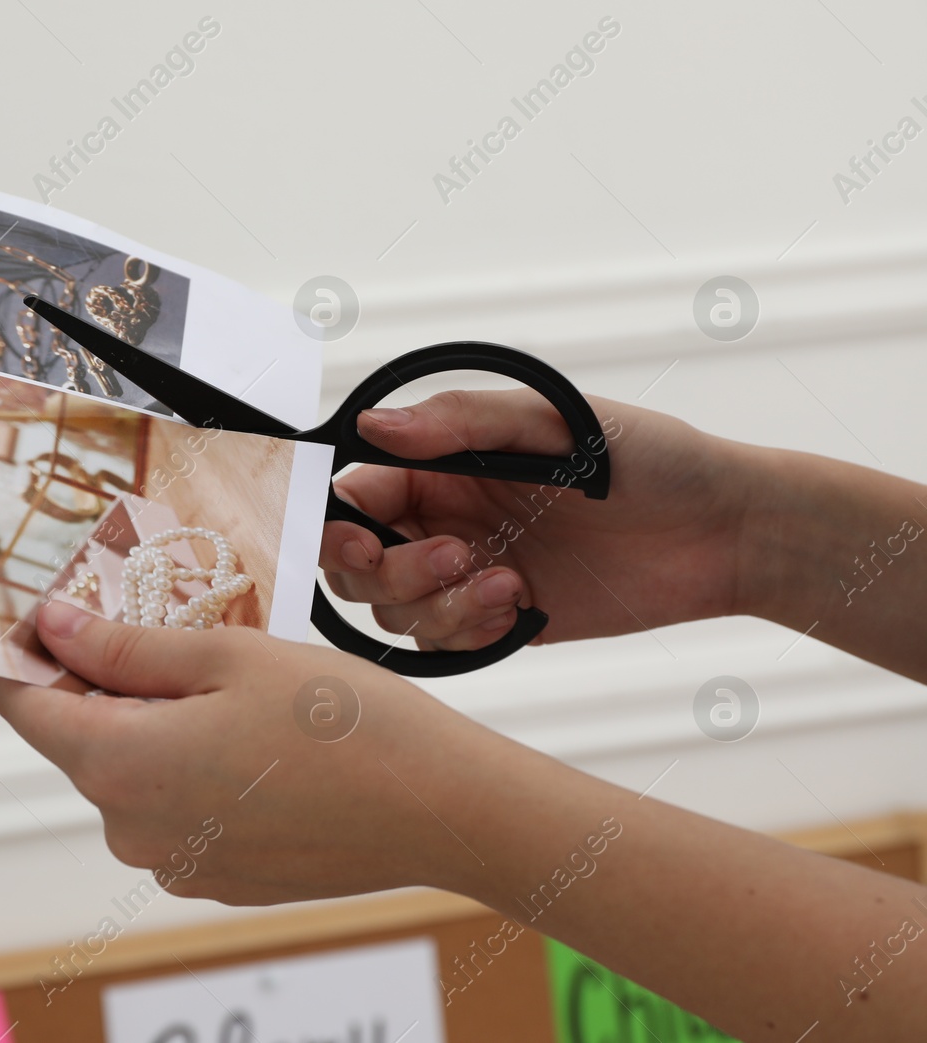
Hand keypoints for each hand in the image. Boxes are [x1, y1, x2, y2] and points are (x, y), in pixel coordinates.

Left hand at [0, 603, 493, 904]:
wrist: (439, 809)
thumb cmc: (342, 721)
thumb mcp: (226, 656)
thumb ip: (124, 646)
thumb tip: (51, 627)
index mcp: (119, 766)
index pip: (23, 705)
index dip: (32, 651)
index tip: (62, 611)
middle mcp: (130, 829)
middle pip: (80, 738)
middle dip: (110, 682)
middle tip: (179, 632)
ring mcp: (174, 862)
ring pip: (132, 772)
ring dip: (159, 725)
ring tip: (235, 689)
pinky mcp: (216, 878)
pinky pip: (177, 810)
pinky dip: (196, 770)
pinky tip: (259, 743)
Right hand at [321, 390, 752, 649]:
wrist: (724, 534)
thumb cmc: (652, 459)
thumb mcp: (555, 421)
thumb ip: (458, 422)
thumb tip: (372, 426)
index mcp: (446, 463)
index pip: (356, 495)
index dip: (342, 523)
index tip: (365, 539)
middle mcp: (446, 517)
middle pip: (359, 563)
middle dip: (389, 573)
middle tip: (451, 560)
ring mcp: (472, 572)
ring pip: (397, 611)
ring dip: (437, 607)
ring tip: (506, 586)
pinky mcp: (503, 619)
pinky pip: (445, 644)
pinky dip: (467, 634)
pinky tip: (519, 608)